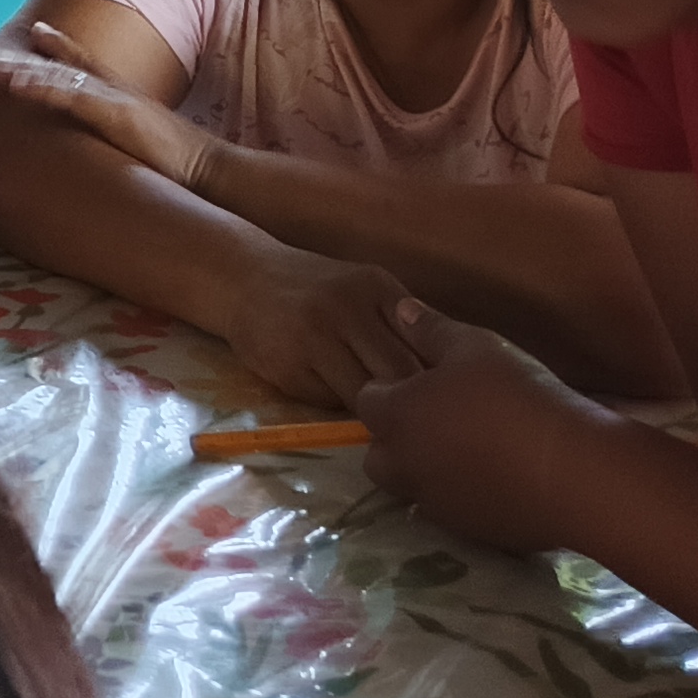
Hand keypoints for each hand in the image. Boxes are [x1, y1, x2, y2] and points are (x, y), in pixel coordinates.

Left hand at [0, 22, 217, 188]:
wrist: (212, 171)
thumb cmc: (180, 166)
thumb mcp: (144, 145)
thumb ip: (122, 139)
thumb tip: (109, 149)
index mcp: (121, 95)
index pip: (83, 63)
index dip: (55, 47)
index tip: (32, 31)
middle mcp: (114, 89)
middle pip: (58, 65)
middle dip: (18, 61)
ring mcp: (115, 98)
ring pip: (57, 75)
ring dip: (17, 70)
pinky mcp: (117, 114)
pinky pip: (73, 96)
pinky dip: (44, 87)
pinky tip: (18, 85)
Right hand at [215, 247, 424, 409]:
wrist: (242, 278)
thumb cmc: (316, 289)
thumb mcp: (363, 289)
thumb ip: (402, 323)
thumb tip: (454, 375)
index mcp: (374, 287)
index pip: (425, 342)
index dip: (439, 376)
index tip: (444, 395)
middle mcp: (345, 309)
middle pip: (400, 374)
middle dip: (412, 402)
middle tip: (419, 419)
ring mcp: (312, 339)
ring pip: (366, 395)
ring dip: (377, 411)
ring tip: (382, 415)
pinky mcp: (287, 368)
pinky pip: (330, 403)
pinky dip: (340, 406)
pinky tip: (336, 395)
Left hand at [358, 295, 617, 551]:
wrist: (576, 471)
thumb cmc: (516, 396)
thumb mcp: (476, 346)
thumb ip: (431, 330)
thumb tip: (400, 310)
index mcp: (397, 417)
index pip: (366, 400)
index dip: (390, 388)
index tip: (421, 380)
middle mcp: (406, 466)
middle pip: (378, 454)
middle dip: (395, 439)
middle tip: (437, 419)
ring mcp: (438, 504)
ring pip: (412, 487)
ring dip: (425, 470)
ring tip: (468, 449)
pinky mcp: (472, 534)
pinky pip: (452, 511)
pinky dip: (462, 495)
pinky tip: (497, 477)